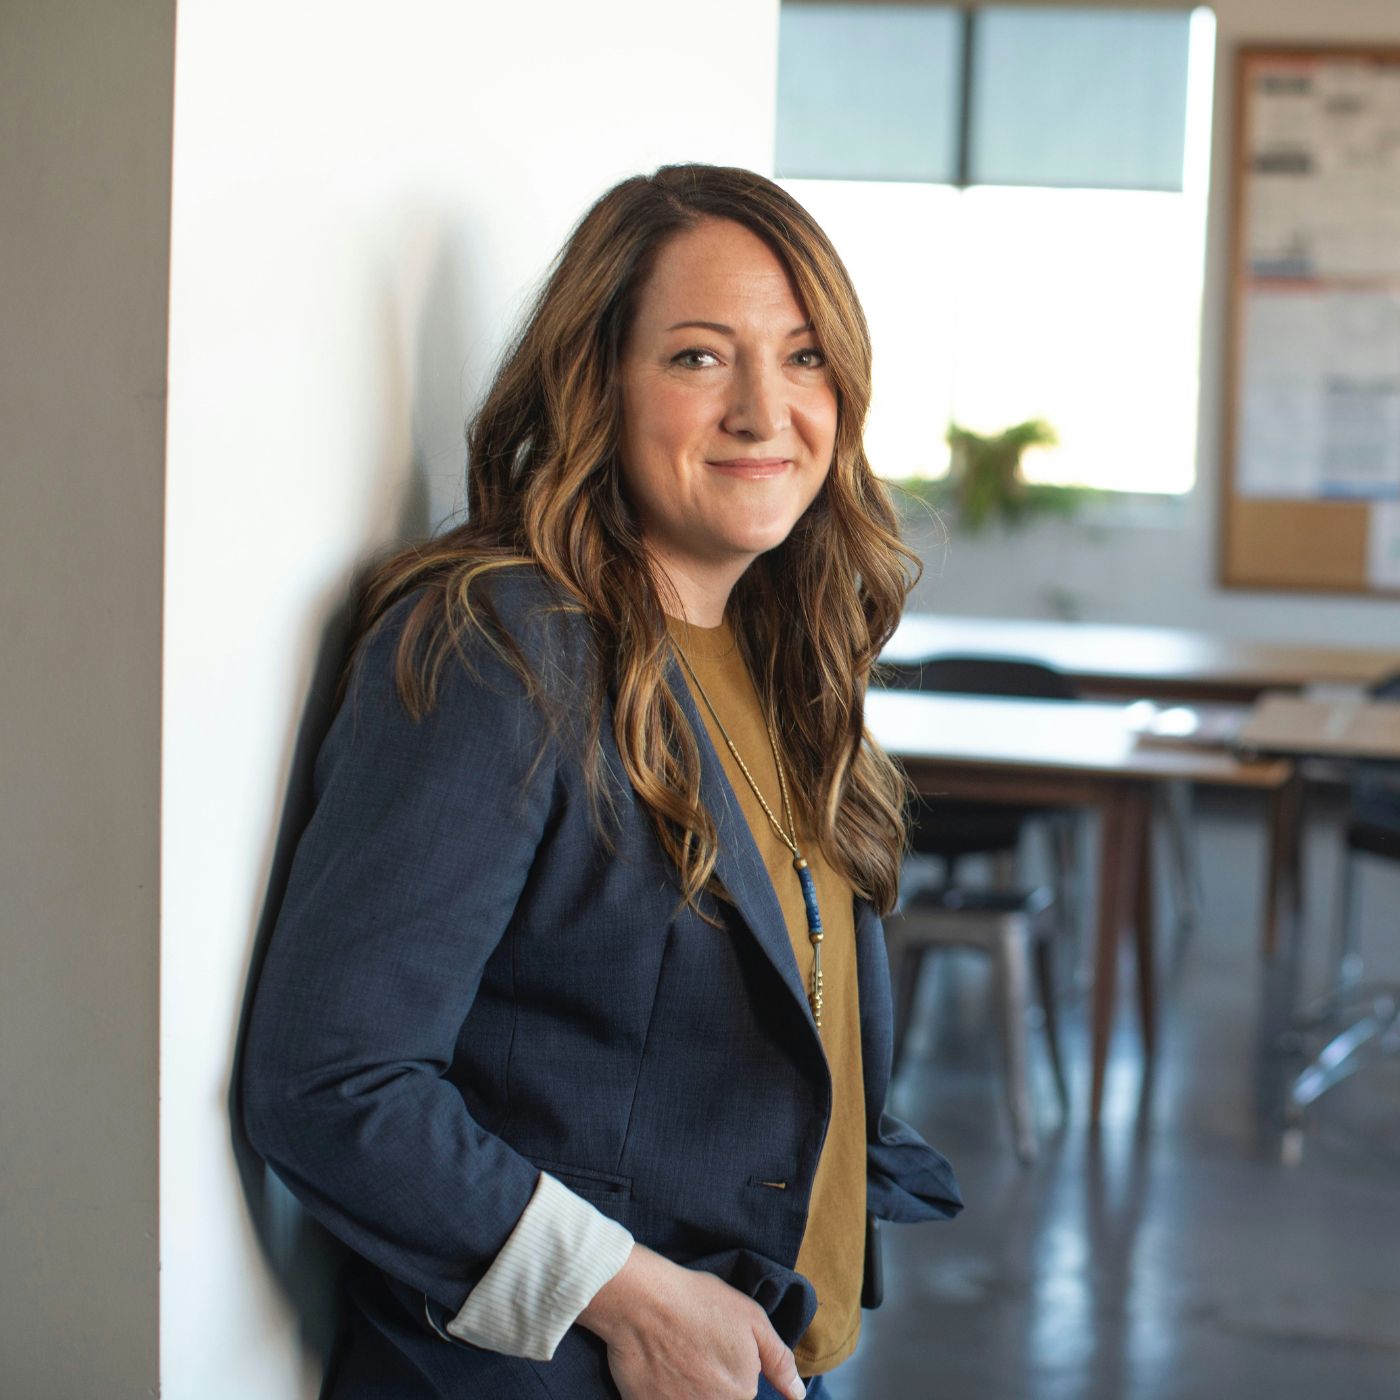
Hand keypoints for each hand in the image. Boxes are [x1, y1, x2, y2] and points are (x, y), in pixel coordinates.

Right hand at [577, 1243, 805, 1399]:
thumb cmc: (698, 1302)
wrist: (641, 1301)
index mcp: (742, 1392)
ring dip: (689, 1387)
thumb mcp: (752, 1319)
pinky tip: (659, 1367)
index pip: (744, 1392)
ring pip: (694, 1399)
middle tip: (694, 1350)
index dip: (729, 1370)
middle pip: (720, 1397)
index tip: (712, 1351)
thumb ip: (779, 1361)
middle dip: (710, 1380)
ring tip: (677, 1358)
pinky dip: (665, 1390)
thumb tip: (797, 1395)